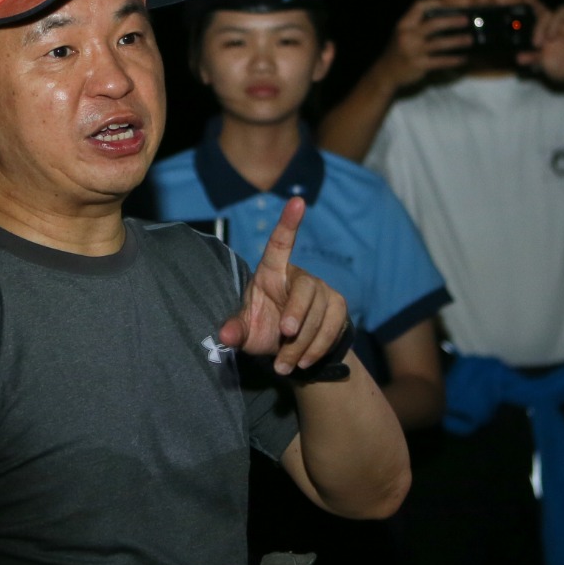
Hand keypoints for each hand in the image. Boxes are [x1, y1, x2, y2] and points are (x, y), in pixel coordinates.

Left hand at [219, 198, 351, 376]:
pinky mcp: (338, 308)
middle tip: (284, 333)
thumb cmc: (263, 329)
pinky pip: (332, 327)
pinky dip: (316, 348)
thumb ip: (235, 331)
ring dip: (301, 343)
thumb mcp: (245, 332)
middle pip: (305, 289)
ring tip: (284, 363)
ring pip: (318, 314)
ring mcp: (322, 291)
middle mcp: (299, 276)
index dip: (288, 222)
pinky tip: (302, 361)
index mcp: (272, 272)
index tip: (297, 200)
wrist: (292, 351)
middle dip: (297, 313)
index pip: (280, 243)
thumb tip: (225, 336)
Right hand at [370, 0, 472, 88]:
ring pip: (439, 43)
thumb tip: (443, 17)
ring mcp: (413, 51)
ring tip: (470, 39)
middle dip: (452, 21)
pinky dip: (452, 60)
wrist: (385, 73)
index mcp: (404, 25)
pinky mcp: (419, 65)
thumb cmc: (399, 50)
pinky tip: (462, 58)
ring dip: (457, 41)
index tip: (448, 5)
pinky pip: (440, 61)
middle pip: (433, 24)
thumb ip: (417, 24)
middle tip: (466, 20)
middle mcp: (408, 35)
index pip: (419, 6)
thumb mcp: (402, 33)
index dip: (434, 3)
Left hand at [520, 2, 563, 89]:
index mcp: (546, 29)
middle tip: (538, 43)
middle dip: (541, 25)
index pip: (539, 13)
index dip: (533, 4)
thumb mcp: (543, 62)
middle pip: (549, 13)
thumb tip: (518, 59)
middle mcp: (558, 24)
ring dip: (556, 21)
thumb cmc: (558, 64)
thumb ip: (533, 57)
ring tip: (552, 37)